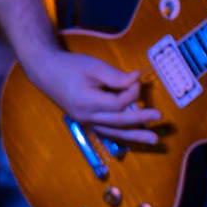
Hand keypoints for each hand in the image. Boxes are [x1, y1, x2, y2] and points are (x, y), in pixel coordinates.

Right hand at [25, 48, 162, 144]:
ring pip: (114, 132)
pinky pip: (108, 132)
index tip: (137, 79)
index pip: (118, 104)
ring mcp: (86, 122)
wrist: (47, 73)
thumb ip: (116, 76)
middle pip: (119, 122)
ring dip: (135, 136)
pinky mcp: (87, 123)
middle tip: (159, 116)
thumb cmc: (71, 67)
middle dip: (141, 120)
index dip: (132, 92)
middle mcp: (86, 117)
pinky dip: (122, 135)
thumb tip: (137, 79)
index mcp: (87, 102)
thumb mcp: (94, 67)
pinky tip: (136, 138)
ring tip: (154, 140)